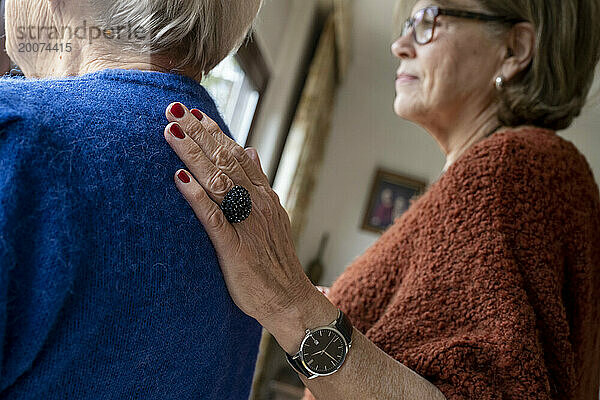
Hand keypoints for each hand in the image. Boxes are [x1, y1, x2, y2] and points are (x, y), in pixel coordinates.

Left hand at [162, 102, 327, 335]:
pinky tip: (179, 179)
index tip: (194, 113)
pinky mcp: (235, 247)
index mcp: (264, 195)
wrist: (289, 299)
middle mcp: (257, 203)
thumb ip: (259, 182)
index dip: (214, 132)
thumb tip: (252, 150)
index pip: (237, 154)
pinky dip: (196, 196)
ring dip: (194, 154)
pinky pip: (213, 218)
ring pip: (218, 181)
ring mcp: (247, 223)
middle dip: (198, 133)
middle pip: (225, 160)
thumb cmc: (274, 260)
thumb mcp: (273, 214)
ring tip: (172, 132)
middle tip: (174, 108)